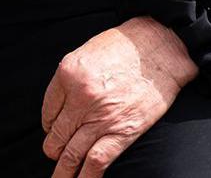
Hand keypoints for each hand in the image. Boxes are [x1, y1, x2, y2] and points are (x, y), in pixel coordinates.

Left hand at [40, 15, 199, 177]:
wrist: (163, 48)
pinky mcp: (123, 131)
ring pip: (71, 154)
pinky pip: (97, 161)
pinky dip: (86, 176)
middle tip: (56, 152)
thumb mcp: (88, 51)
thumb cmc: (127, 46)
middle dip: (54, 147)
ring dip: (63, 170)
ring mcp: (101, 116)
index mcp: (69, 73)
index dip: (49, 124)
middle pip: (56, 135)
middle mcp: (81, 96)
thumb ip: (71, 78)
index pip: (47, 111)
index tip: (54, 128)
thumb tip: (61, 106)